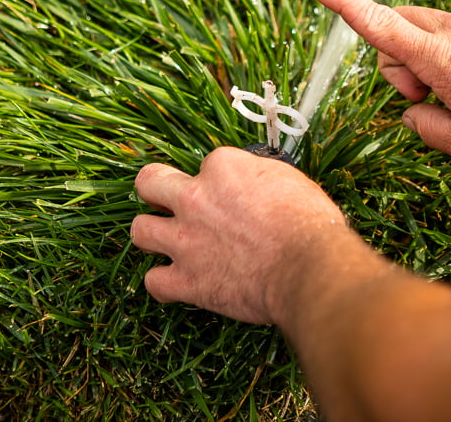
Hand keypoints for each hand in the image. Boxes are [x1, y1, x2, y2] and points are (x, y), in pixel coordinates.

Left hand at [130, 147, 374, 325]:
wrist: (310, 270)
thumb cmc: (310, 226)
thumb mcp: (289, 181)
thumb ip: (259, 178)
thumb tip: (255, 186)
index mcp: (222, 168)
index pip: (205, 165)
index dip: (218, 181)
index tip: (232, 196)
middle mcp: (195, 198)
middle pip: (149, 183)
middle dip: (155, 191)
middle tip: (168, 203)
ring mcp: (185, 240)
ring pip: (140, 230)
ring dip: (152, 235)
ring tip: (168, 242)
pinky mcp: (186, 280)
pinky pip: (153, 282)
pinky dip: (163, 284)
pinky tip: (174, 283)